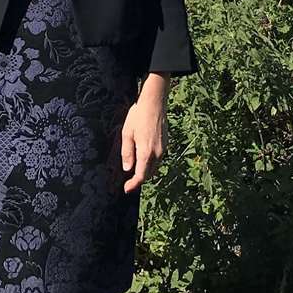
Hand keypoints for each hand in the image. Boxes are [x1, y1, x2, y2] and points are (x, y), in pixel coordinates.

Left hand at [121, 76, 169, 192]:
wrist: (154, 103)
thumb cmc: (138, 116)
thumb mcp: (127, 134)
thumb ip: (127, 153)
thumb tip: (127, 168)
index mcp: (146, 153)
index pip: (141, 176)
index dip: (133, 185)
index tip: (126, 189)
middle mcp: (157, 153)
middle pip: (149, 174)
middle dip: (139, 178)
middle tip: (128, 179)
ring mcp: (163, 149)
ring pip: (154, 167)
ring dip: (145, 171)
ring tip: (134, 167)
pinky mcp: (165, 144)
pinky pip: (158, 159)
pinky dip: (150, 162)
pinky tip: (142, 155)